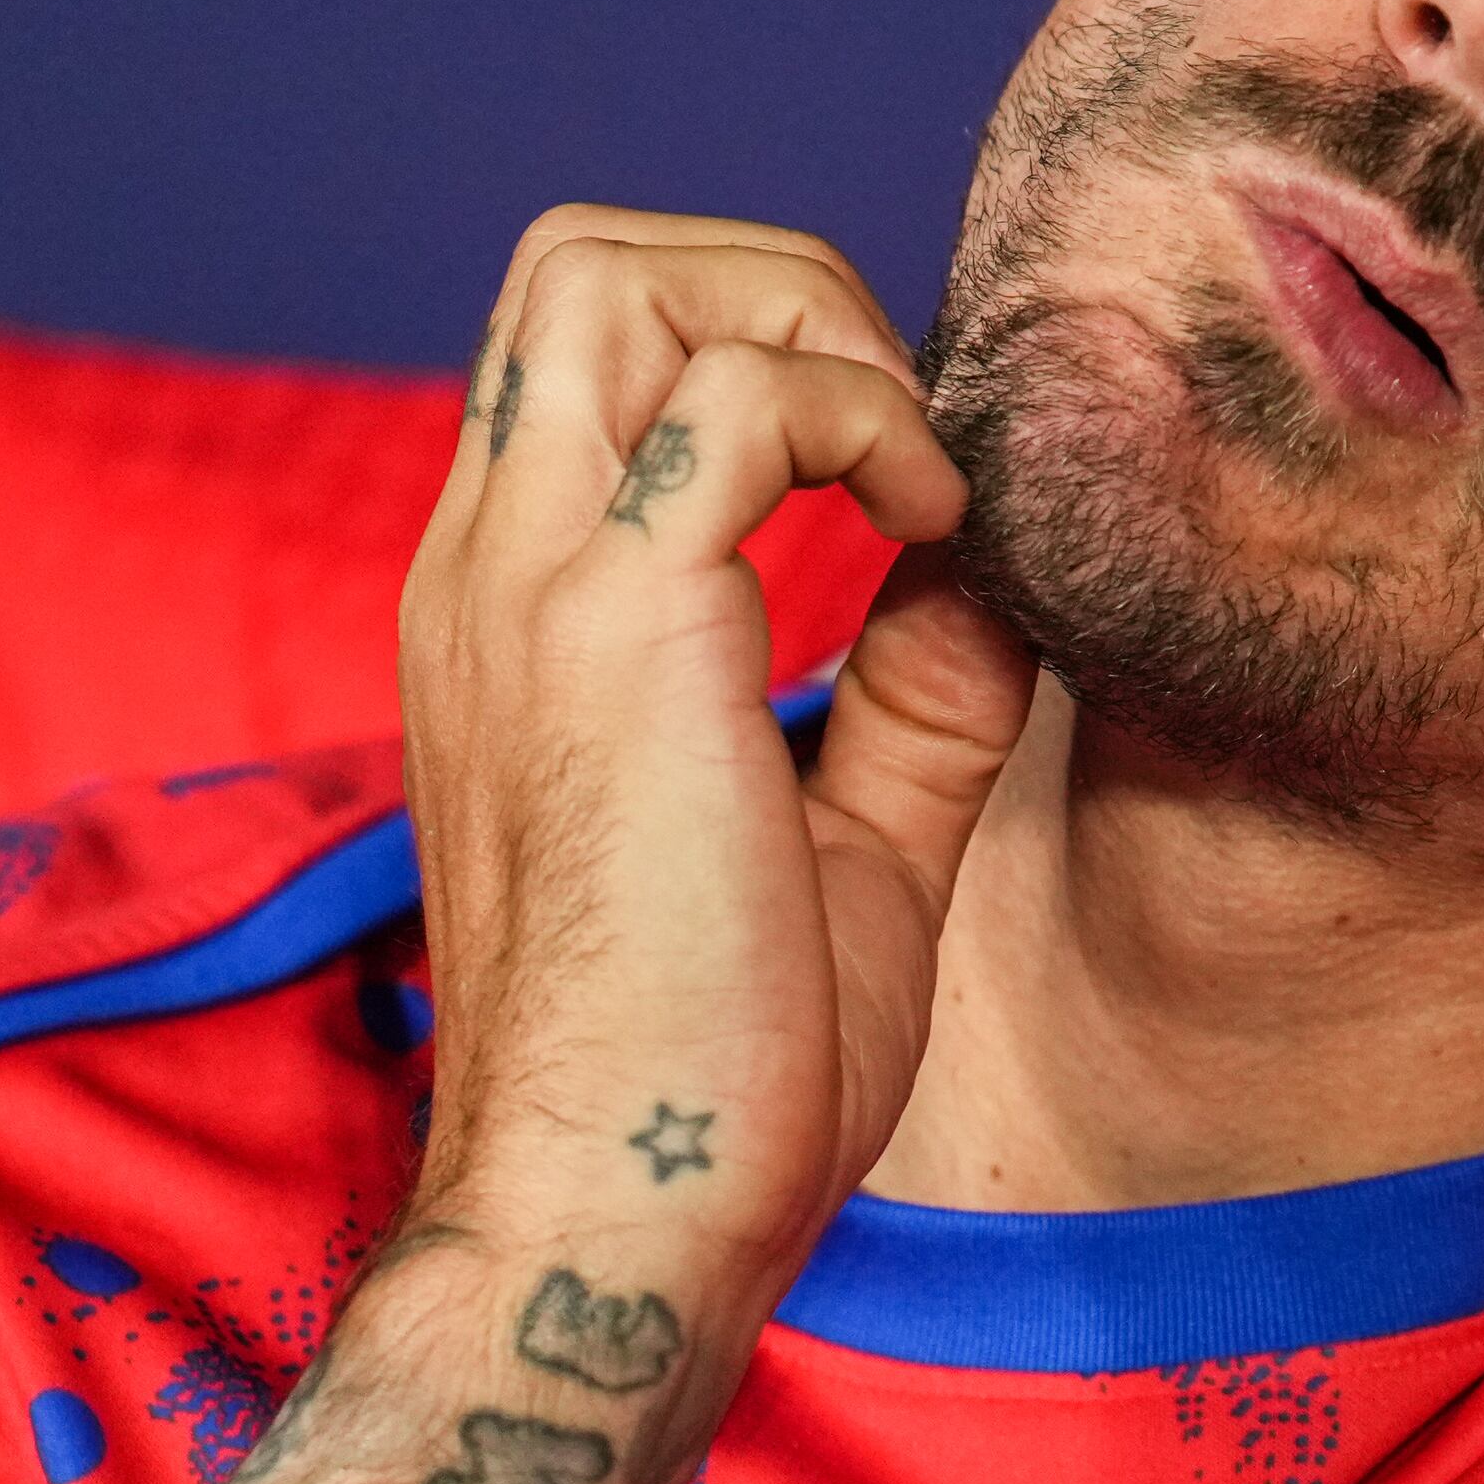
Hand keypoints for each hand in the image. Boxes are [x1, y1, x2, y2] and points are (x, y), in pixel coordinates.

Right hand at [397, 209, 1037, 1333]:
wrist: (617, 1224)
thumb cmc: (718, 1077)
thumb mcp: (847, 847)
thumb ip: (912, 702)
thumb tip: (995, 580)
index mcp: (515, 614)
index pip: (594, 360)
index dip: (768, 353)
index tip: (909, 486)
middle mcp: (489, 571)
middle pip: (581, 259)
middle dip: (777, 280)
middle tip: (902, 436)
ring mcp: (529, 589)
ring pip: (612, 269)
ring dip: (802, 316)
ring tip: (908, 468)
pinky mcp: (609, 631)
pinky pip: (736, 394)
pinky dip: (860, 413)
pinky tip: (936, 530)